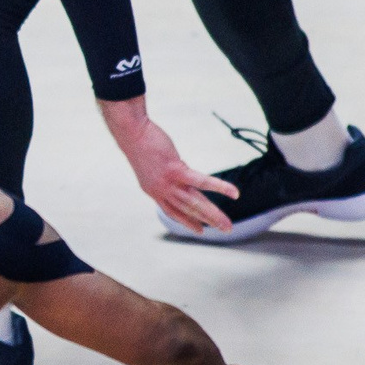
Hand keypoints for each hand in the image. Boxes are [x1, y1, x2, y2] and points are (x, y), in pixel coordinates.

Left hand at [98, 97, 236, 233]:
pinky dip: (219, 188)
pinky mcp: (176, 171)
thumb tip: (179, 171)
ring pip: (195, 203)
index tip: (200, 231)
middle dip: (208, 222)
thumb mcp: (151, 166)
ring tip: (227, 224)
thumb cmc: (141, 144)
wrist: (130, 133)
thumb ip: (167, 174)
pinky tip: (234, 193)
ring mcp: (168, 183)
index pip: (172, 211)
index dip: (187, 222)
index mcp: (154, 190)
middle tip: (225, 230)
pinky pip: (202, 182)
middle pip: (188, 210)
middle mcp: (160, 191)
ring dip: (213, 215)